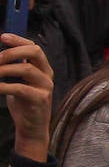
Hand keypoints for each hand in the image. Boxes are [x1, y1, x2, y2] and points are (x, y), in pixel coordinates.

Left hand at [0, 35, 52, 162]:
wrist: (32, 130)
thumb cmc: (23, 106)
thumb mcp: (18, 84)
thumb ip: (14, 70)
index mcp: (42, 68)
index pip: (33, 47)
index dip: (18, 40)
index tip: (2, 37)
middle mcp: (47, 74)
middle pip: (34, 52)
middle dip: (12, 52)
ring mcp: (46, 86)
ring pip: (26, 69)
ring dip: (3, 70)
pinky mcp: (40, 99)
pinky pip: (20, 88)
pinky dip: (3, 86)